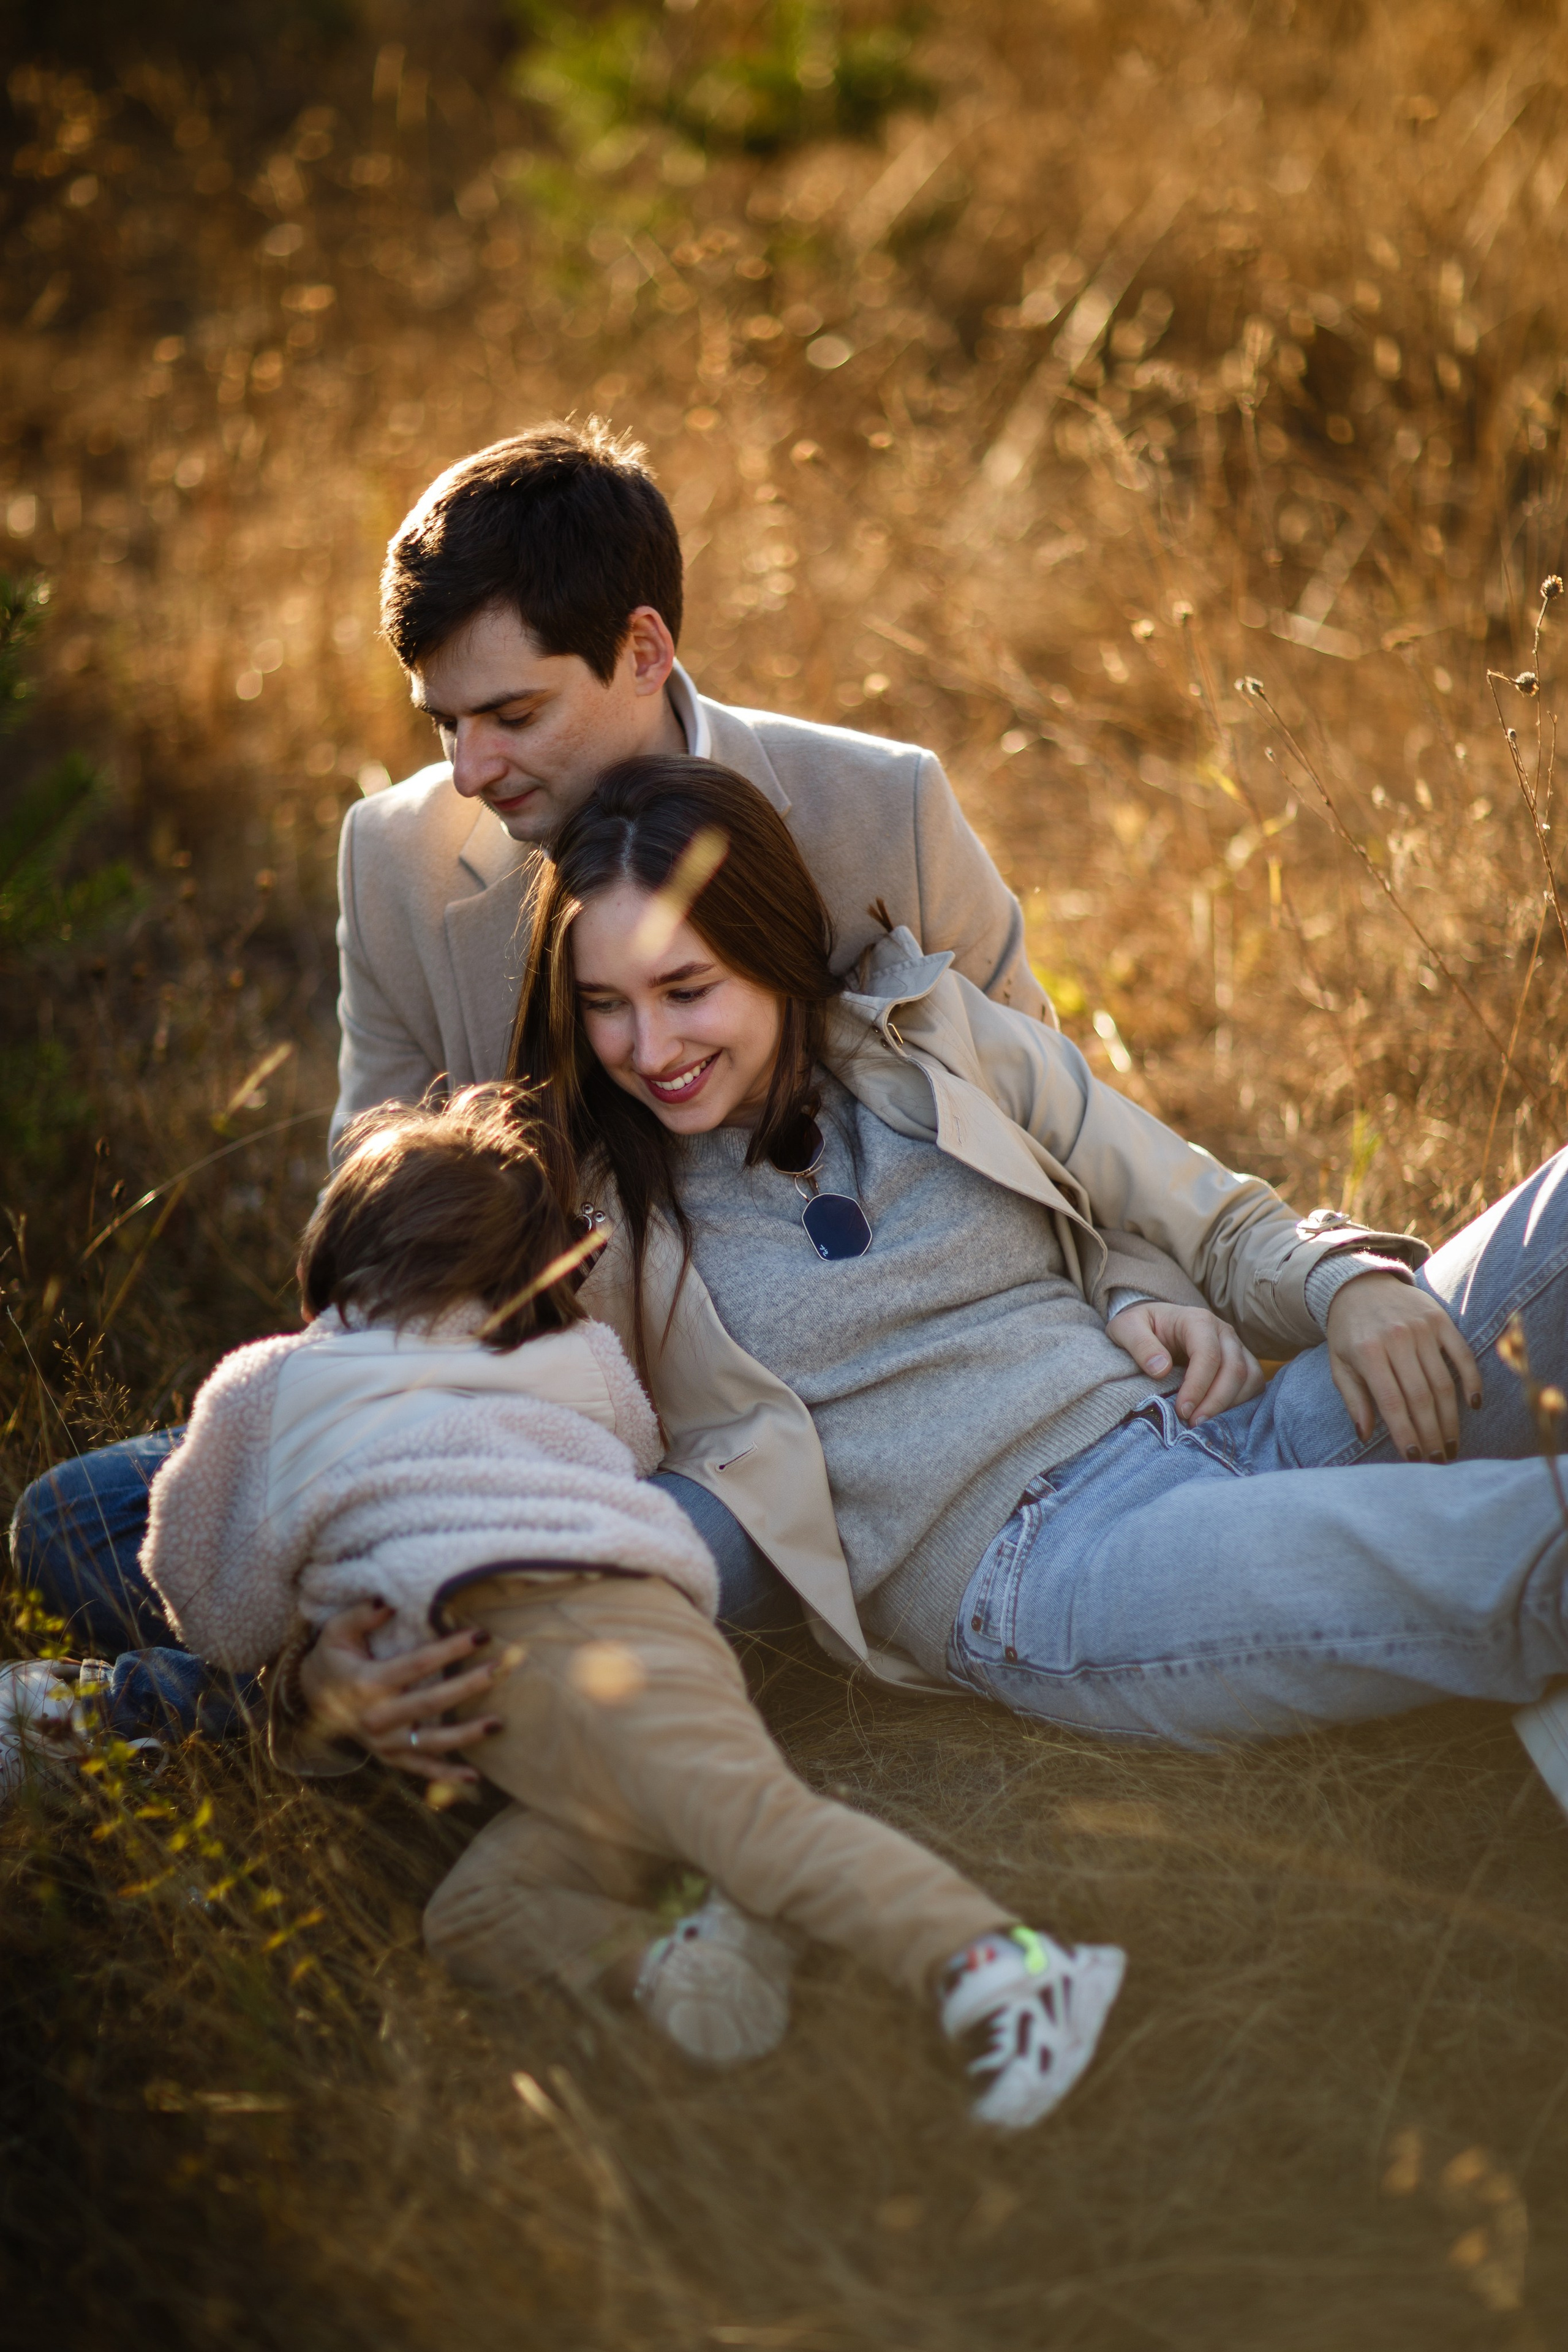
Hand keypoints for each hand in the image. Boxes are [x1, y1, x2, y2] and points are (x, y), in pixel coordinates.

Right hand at [296, 1600, 504, 1786]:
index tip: (481, 1635)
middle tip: (502, 1668)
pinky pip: (421, 1770)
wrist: (313, 1700)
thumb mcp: (336, 1631)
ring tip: (498, 1723)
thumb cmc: (333, 1658)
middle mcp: (377, 1717)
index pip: (417, 1664)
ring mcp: (384, 1743)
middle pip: (432, 1702)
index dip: (450, 1649)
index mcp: (367, 1683)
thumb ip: (361, 1616)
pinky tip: (475, 1778)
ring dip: (467, 1734)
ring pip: (431, 1741)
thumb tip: (388, 1602)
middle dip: (470, 1685)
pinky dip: (446, 1776)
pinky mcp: (390, 1758)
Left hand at [1106, 1300, 1265, 1424]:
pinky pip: (1254, 1385)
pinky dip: (1241, 1404)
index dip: (1198, 1386)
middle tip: (1193, 1425)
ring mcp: (1236, 1347)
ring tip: (1204, 1424)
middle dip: (1216, 1401)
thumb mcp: (1126, 1328)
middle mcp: (1223, 1332)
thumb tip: (1161, 1369)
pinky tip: (1219, 1419)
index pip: (1208, 1354)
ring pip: (1250, 1378)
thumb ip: (1140, 1345)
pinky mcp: (1242, 1362)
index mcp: (1197, 1320)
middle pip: (1235, 1369)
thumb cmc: (1140, 1326)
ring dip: (1231, 1405)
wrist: (1154, 1322)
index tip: (1181, 1410)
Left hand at [1325, 1272, 1480, 1460]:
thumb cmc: (1348, 1332)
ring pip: (1443, 1382)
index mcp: (1368, 1353)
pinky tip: (1474, 1405)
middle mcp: (1396, 1339)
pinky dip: (1471, 1380)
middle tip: (1439, 1459)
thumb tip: (1364, 1436)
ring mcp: (1421, 1328)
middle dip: (1431, 1433)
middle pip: (1421, 1397)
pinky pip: (1462, 1354)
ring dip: (1451, 1418)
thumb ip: (1353, 1399)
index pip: (1391, 1402)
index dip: (1405, 1433)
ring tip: (1453, 1444)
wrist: (1360, 1285)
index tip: (1414, 1458)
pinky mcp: (1440, 1320)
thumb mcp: (1339, 1364)